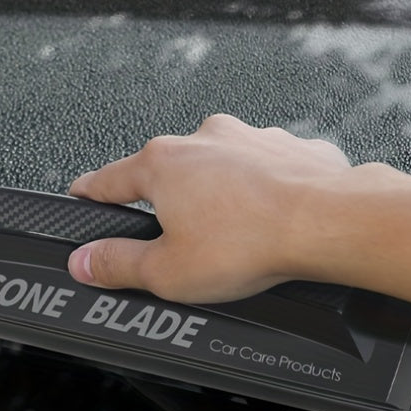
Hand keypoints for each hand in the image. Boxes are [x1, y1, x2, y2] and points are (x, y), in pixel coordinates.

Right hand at [66, 114, 351, 302]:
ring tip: (224, 235)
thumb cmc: (252, 243)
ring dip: (213, 195)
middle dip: (163, 202)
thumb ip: (118, 265)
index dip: (90, 192)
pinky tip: (262, 219)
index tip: (80, 193)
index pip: (109, 179)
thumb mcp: (167, 271)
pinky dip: (256, 191)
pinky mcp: (287, 148)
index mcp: (163, 165)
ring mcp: (249, 139)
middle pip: (166, 172)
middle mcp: (203, 140)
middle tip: (168, 237)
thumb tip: (85, 262)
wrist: (330, 223)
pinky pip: (260, 169)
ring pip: (216, 168)